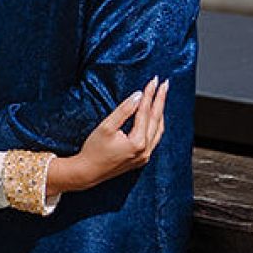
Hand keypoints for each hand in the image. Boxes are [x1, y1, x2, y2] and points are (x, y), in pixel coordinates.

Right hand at [51, 79, 167, 193]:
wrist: (88, 172)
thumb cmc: (93, 150)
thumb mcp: (106, 127)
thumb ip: (124, 110)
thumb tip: (138, 95)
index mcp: (137, 142)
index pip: (146, 112)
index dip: (149, 94)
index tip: (154, 80)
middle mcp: (145, 150)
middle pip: (156, 119)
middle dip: (160, 100)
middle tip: (164, 84)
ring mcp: (145, 156)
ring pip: (158, 130)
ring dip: (160, 112)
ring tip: (161, 97)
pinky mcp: (141, 159)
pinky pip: (155, 138)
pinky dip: (156, 125)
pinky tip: (155, 116)